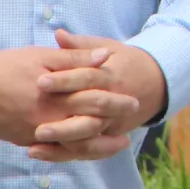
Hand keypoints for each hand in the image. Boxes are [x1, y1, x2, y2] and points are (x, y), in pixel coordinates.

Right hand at [0, 45, 137, 151]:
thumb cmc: (8, 66)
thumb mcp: (42, 57)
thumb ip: (76, 59)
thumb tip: (106, 56)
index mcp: (56, 97)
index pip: (94, 103)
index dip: (116, 104)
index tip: (134, 103)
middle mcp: (46, 120)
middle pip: (85, 132)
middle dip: (108, 135)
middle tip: (127, 137)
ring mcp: (33, 134)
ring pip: (69, 148)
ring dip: (93, 149)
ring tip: (112, 147)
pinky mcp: (22, 140)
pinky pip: (52, 151)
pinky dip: (70, 151)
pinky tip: (82, 148)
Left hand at [27, 30, 169, 162]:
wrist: (156, 83)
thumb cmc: (125, 63)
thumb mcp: (108, 48)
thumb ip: (81, 46)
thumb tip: (58, 34)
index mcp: (112, 76)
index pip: (88, 77)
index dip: (65, 80)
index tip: (40, 82)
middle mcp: (114, 102)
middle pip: (89, 113)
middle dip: (62, 120)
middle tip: (37, 125)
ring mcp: (112, 122)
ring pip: (88, 136)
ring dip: (61, 140)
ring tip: (34, 141)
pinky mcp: (107, 137)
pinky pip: (85, 149)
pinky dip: (61, 153)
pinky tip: (37, 152)